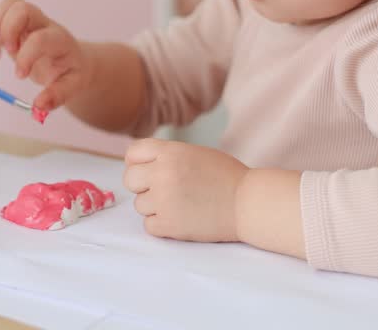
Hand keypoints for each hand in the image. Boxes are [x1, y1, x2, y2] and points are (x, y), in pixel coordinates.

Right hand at [0, 0, 91, 110]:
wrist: (72, 58)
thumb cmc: (71, 71)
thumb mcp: (72, 86)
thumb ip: (57, 96)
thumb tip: (39, 106)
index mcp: (59, 40)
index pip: (40, 38)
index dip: (26, 56)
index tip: (20, 75)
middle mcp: (43, 24)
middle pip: (22, 7)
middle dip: (8, 29)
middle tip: (8, 51)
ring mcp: (28, 21)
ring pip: (9, 3)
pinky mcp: (13, 23)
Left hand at [123, 138, 249, 241]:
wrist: (248, 204)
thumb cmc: (226, 177)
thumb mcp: (195, 153)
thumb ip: (167, 156)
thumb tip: (135, 164)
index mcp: (171, 152)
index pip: (133, 153)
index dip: (139, 163)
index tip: (150, 171)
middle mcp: (163, 173)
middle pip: (130, 180)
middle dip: (143, 186)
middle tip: (163, 190)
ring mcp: (164, 200)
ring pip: (139, 205)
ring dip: (155, 207)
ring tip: (180, 204)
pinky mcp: (169, 225)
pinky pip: (149, 225)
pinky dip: (162, 225)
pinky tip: (181, 218)